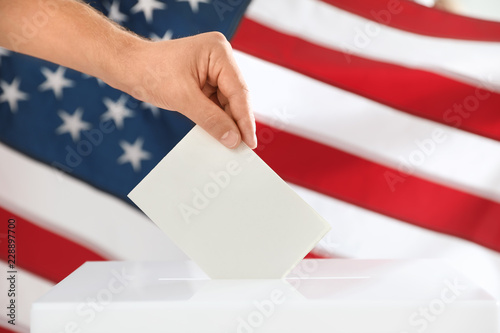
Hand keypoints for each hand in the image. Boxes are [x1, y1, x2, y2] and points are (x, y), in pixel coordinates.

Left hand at [117, 32, 256, 148]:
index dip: (245, 119)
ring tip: (230, 144)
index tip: (250, 142)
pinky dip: (216, 118)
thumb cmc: (149, 72)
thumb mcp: (183, 98)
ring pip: (227, 102)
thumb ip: (211, 119)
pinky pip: (216, 103)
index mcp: (218, 52)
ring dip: (227, 122)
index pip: (238, 91)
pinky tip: (219, 133)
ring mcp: (213, 69)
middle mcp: (219, 58)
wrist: (126, 67)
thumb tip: (233, 139)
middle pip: (236, 97)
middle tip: (243, 148)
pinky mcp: (204, 79)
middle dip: (237, 122)